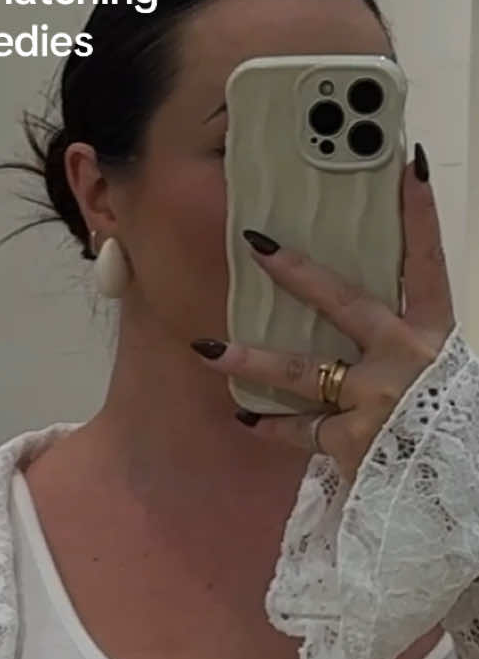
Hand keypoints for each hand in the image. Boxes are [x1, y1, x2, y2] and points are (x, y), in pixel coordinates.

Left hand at [191, 148, 454, 481]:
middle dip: (298, 272)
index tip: (405, 163)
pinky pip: (300, 430)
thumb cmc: (451, 432)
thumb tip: (371, 332)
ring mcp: (374, 399)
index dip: (420, 213)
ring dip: (249, 360)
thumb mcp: (444, 378)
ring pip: (300, 372)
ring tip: (205, 349)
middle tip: (257, 243)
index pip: (429, 262)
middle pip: (344, 303)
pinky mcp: (349, 441)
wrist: (458, 494)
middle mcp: (405, 358)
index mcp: (436, 336)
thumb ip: (413, 351)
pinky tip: (245, 417)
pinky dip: (272, 426)